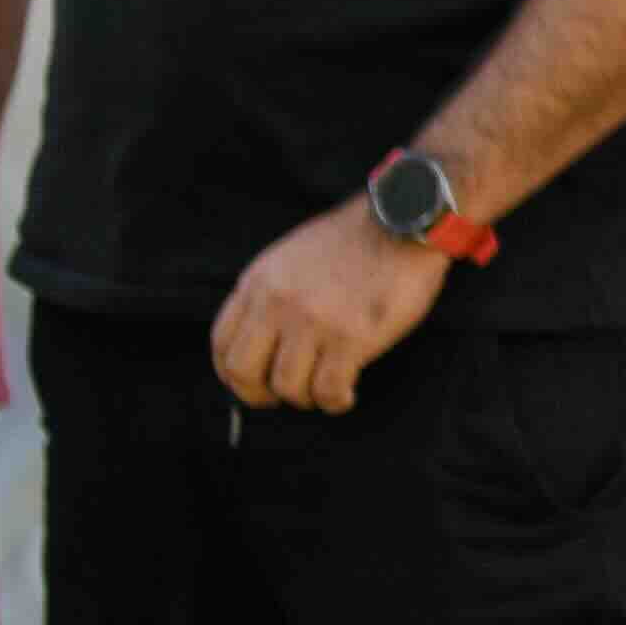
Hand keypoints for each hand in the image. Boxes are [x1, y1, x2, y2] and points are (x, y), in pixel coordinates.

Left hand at [212, 201, 447, 411]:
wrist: (404, 223)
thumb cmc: (356, 238)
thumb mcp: (292, 255)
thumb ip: (273, 291)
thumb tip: (267, 334)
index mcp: (259, 283)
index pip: (221, 342)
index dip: (231, 372)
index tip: (250, 380)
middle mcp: (277, 305)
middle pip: (243, 372)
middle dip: (258, 395)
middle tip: (280, 397)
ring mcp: (313, 323)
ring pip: (287, 386)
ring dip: (305, 398)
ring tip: (323, 392)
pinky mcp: (350, 339)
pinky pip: (328, 390)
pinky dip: (335, 401)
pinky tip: (345, 396)